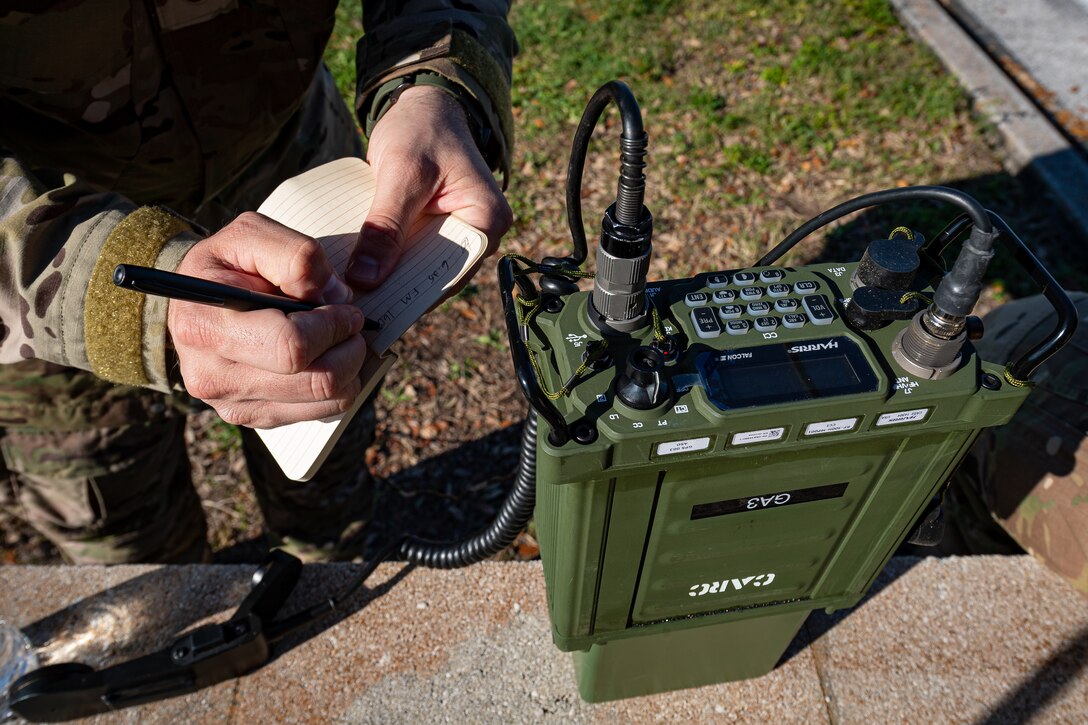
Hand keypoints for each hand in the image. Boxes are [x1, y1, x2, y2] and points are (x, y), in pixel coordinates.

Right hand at [167, 212, 368, 427]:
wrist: (199, 300)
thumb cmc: (229, 264)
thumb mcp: (252, 235)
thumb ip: (295, 254)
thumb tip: (333, 295)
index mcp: (206, 327)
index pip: (292, 346)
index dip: (333, 326)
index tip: (345, 308)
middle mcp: (213, 377)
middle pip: (317, 382)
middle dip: (350, 349)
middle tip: (351, 324)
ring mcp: (233, 405)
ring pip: (327, 403)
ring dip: (350, 369)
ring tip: (340, 339)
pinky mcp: (255, 418)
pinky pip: (322, 414)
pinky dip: (338, 386)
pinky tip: (325, 358)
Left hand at [346, 85, 511, 292]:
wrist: (423, 105)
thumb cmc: (421, 129)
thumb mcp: (401, 175)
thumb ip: (385, 226)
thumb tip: (365, 279)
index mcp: (486, 221)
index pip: (451, 273)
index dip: (414, 293)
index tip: (377, 310)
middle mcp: (479, 234)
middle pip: (438, 275)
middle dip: (399, 290)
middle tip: (358, 308)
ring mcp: (459, 233)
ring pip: (423, 268)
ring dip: (392, 278)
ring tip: (355, 296)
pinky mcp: (438, 230)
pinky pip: (414, 254)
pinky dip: (390, 261)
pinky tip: (361, 274)